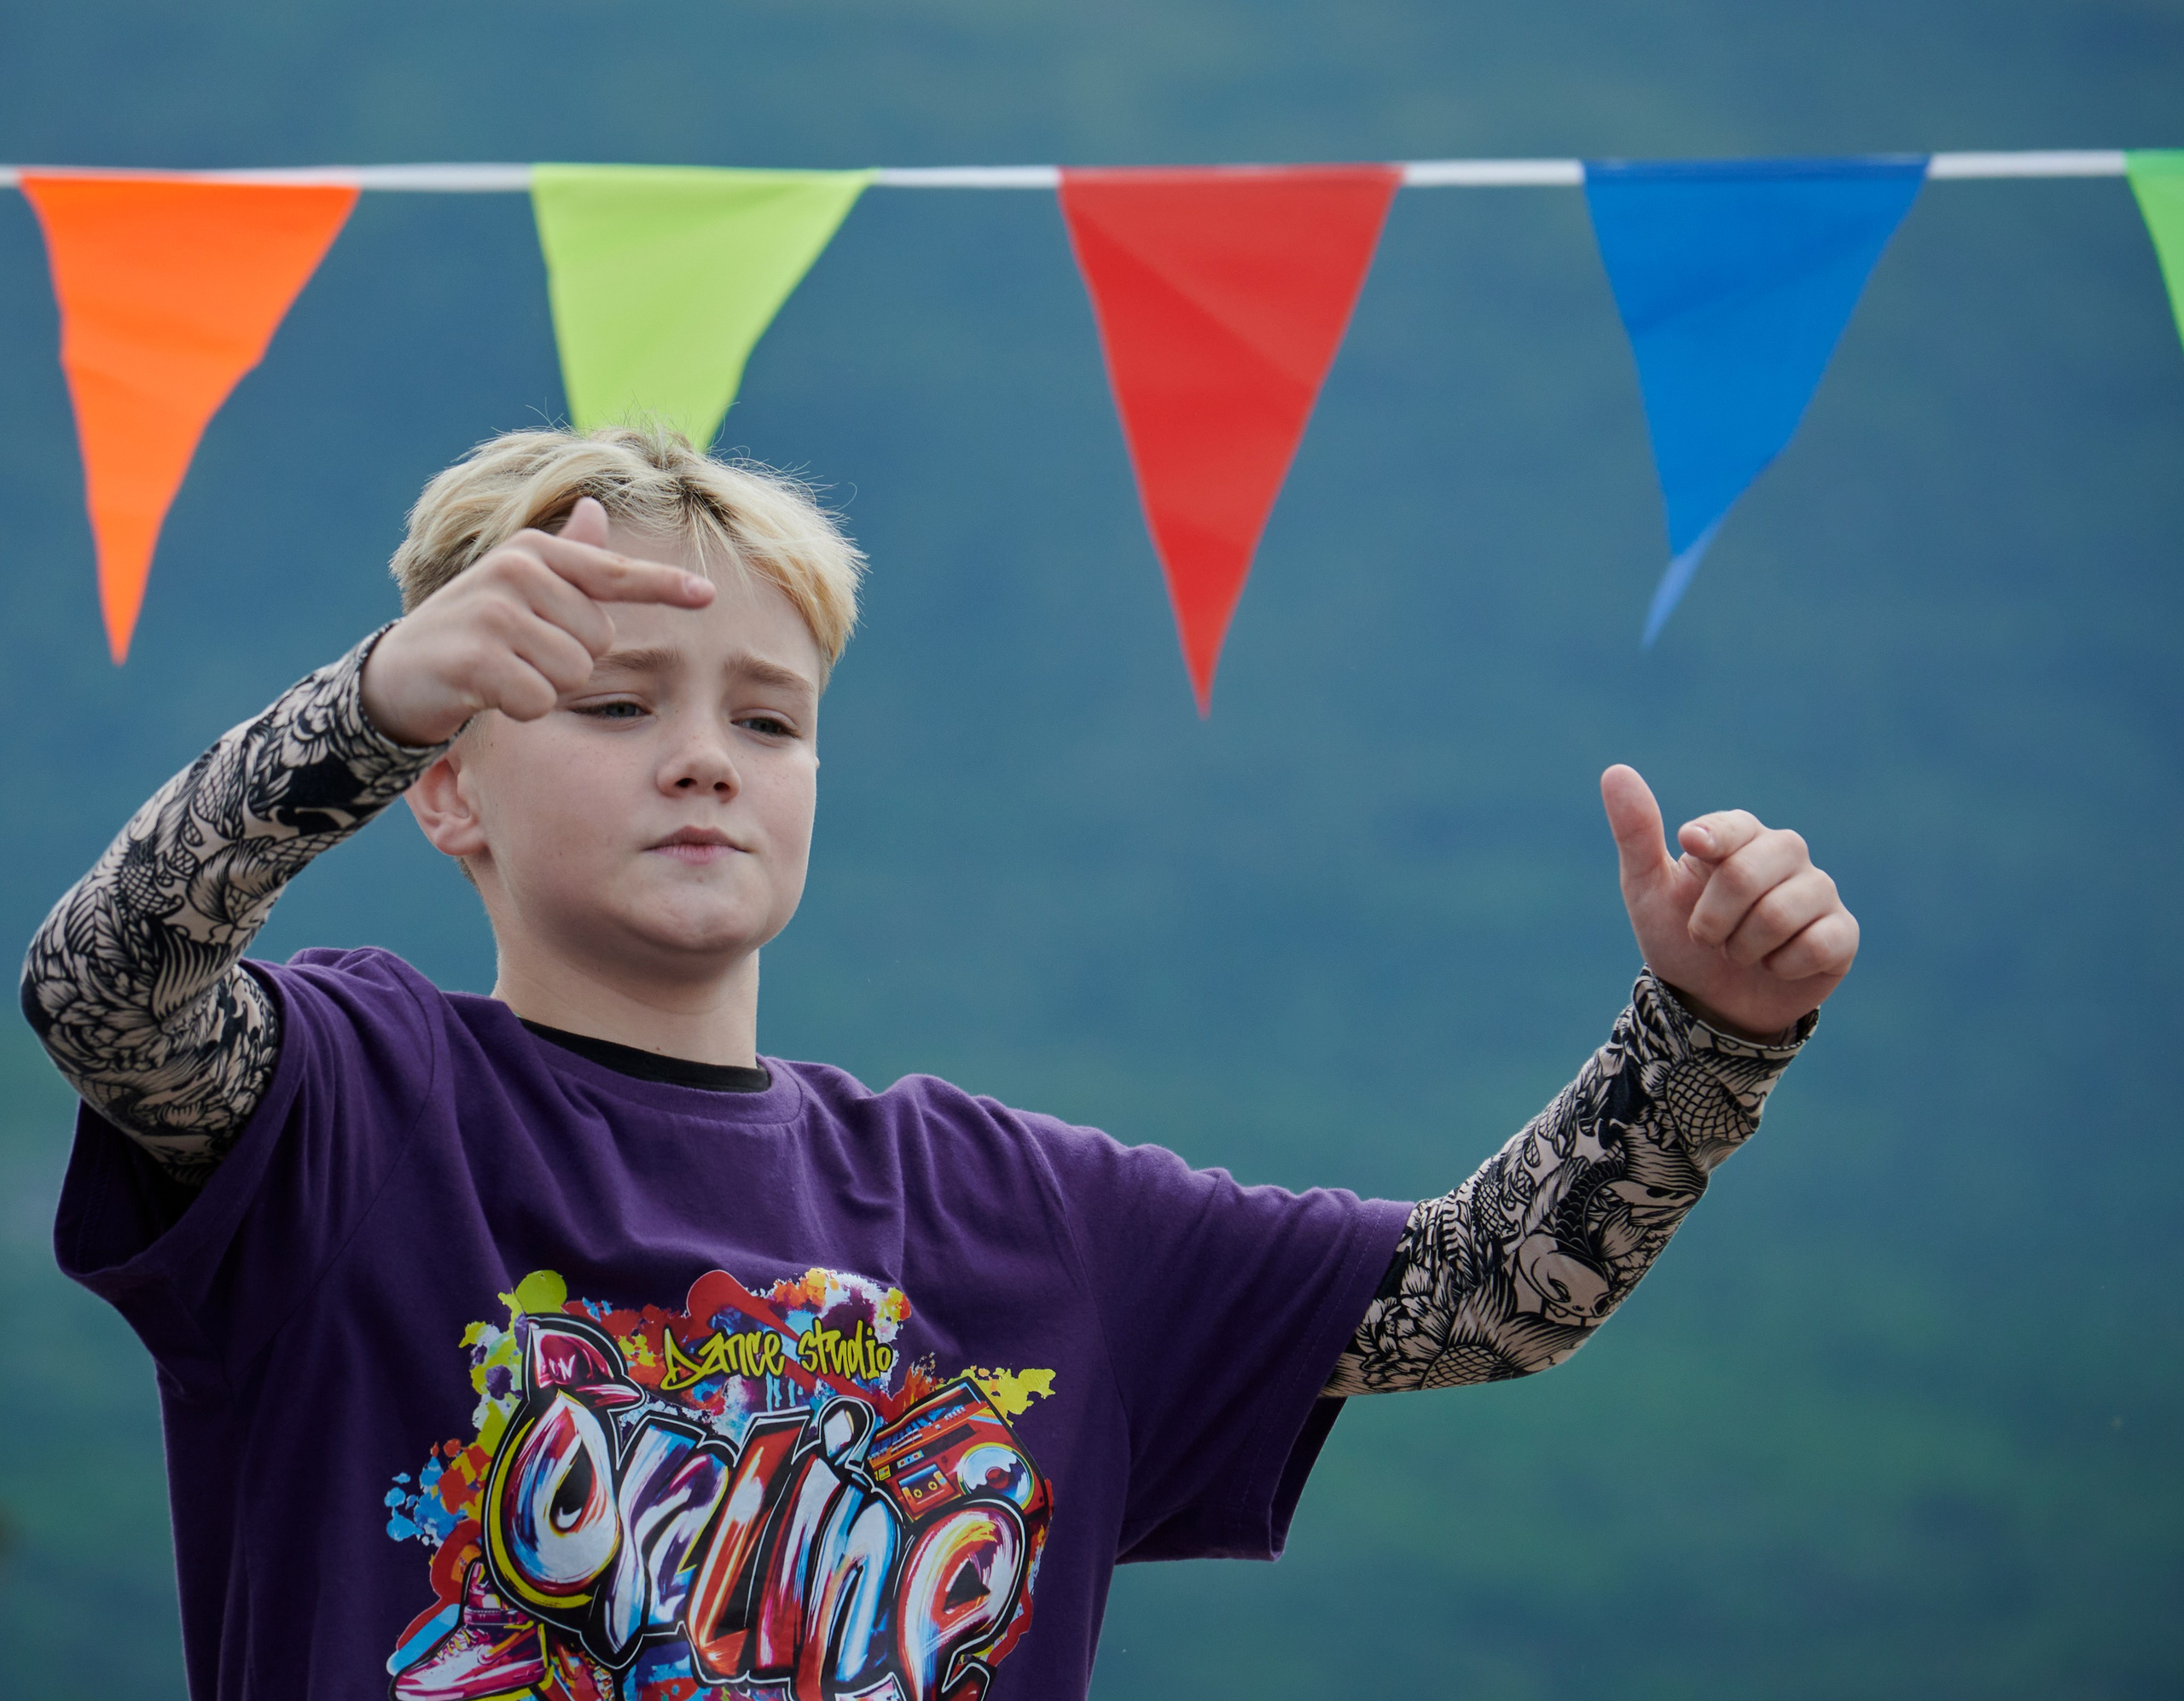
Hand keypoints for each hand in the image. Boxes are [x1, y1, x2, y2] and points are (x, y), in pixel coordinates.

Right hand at [360, 497, 714, 746]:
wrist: (399, 673)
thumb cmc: (475, 630)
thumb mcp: (519, 588)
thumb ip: (567, 558)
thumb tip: (596, 508)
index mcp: (536, 551)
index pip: (615, 572)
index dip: (665, 585)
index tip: (708, 595)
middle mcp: (516, 570)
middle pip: (599, 641)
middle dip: (568, 661)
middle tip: (520, 654)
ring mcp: (494, 611)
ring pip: (573, 673)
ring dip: (544, 687)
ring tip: (504, 671)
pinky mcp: (476, 657)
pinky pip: (540, 700)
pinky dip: (521, 709)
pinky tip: (488, 693)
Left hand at [1601, 765, 1857, 1039]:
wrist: (1710, 1001)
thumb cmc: (1680, 936)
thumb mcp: (1647, 889)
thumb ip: (1636, 833)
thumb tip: (1616, 772)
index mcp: (1740, 836)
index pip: (1732, 826)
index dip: (1712, 841)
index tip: (1692, 848)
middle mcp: (1785, 854)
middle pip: (1747, 873)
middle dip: (1711, 919)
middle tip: (1705, 937)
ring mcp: (1818, 892)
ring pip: (1779, 914)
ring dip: (1742, 948)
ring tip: (1739, 952)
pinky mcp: (1842, 934)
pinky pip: (1817, 946)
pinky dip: (1781, 967)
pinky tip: (1776, 967)